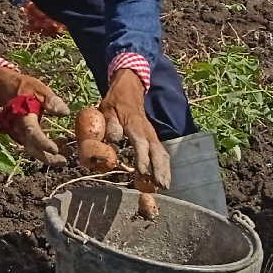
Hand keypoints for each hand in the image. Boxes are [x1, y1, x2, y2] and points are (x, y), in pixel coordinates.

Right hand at [0, 66, 69, 165]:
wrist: (5, 87)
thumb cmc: (24, 87)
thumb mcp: (39, 89)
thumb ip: (51, 101)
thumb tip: (65, 113)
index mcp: (22, 118)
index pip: (33, 134)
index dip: (44, 144)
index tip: (56, 150)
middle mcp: (18, 129)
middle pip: (32, 149)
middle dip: (48, 158)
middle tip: (65, 161)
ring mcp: (18, 133)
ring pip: (33, 149)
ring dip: (48, 154)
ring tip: (67, 154)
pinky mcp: (22, 134)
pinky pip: (33, 145)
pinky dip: (45, 148)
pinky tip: (60, 144)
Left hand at [99, 69, 170, 187]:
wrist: (129, 87)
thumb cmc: (116, 101)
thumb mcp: (107, 110)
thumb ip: (109, 126)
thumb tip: (113, 142)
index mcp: (134, 125)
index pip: (141, 143)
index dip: (142, 158)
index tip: (143, 173)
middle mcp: (147, 130)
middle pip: (157, 151)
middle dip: (159, 169)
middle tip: (160, 186)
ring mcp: (152, 133)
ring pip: (162, 152)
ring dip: (164, 169)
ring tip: (165, 186)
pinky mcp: (152, 136)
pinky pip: (161, 151)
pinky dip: (164, 165)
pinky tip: (164, 176)